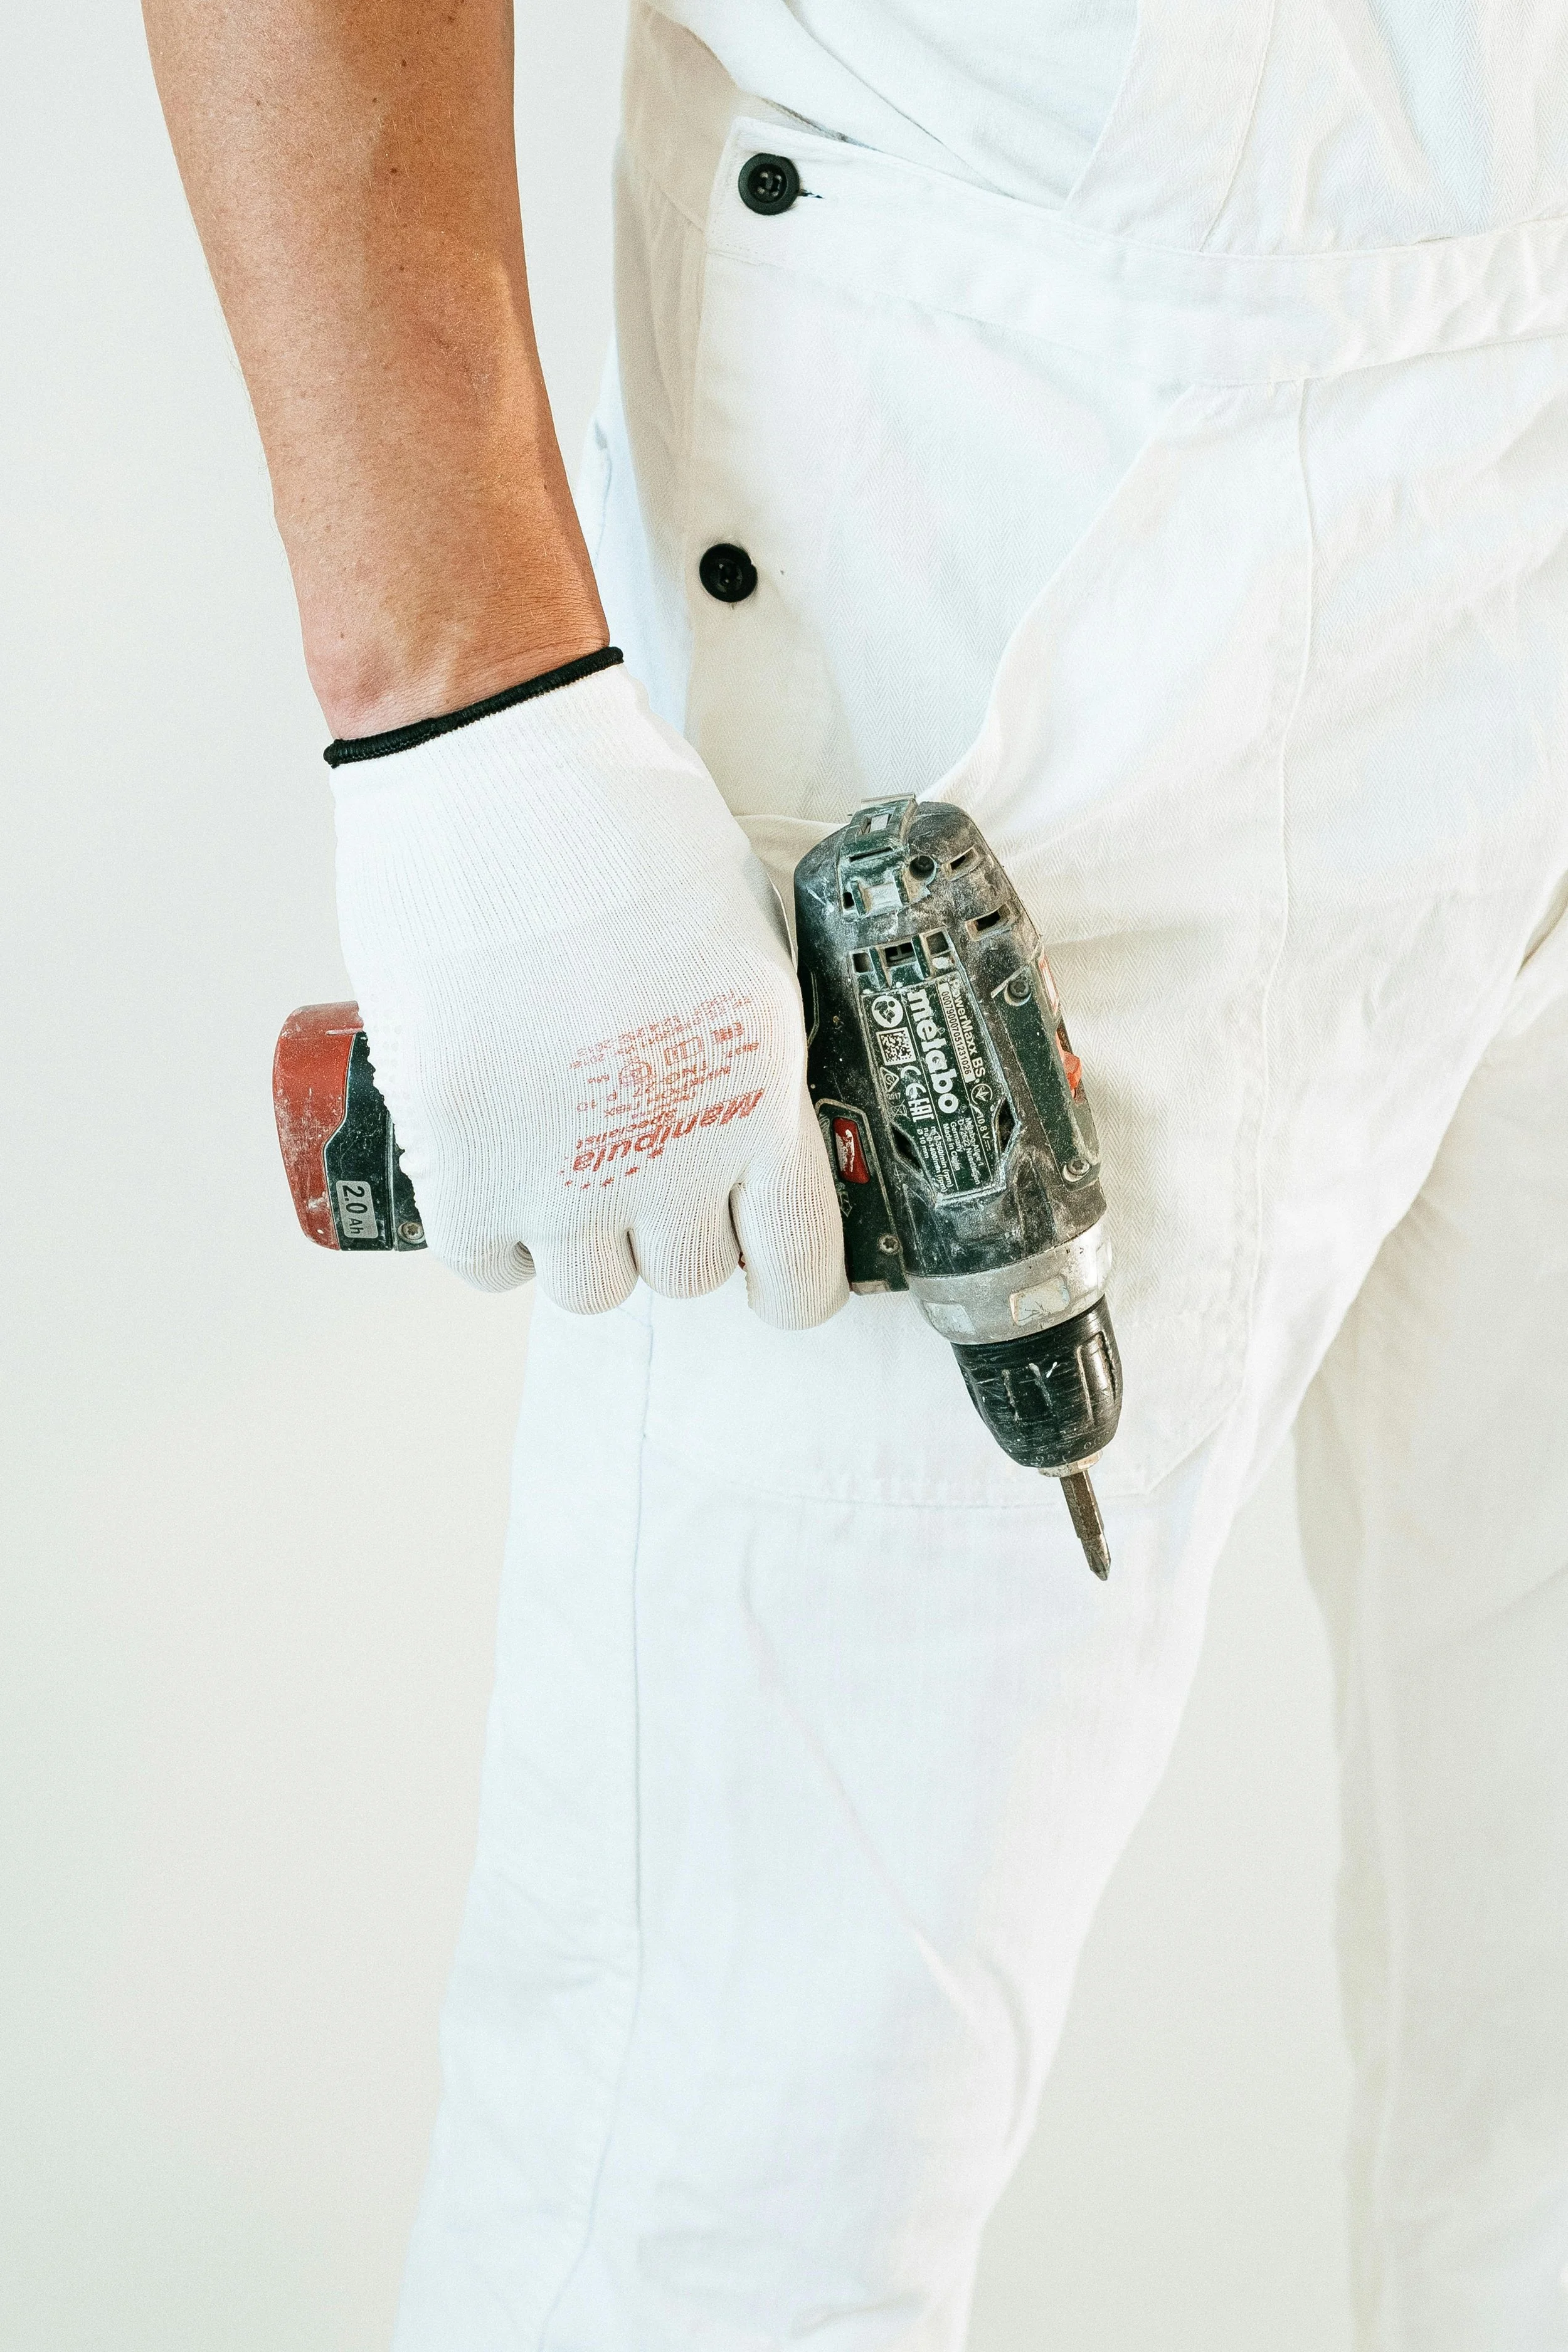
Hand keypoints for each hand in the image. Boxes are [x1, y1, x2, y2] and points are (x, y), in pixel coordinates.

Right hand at [330, 665, 848, 1326]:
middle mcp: (671, 1149)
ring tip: (561, 1161)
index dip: (789, 1285)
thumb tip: (742, 1116)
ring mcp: (560, 1166)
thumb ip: (749, 1052)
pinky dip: (493, 1233)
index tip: (773, 1275)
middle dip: (672, 1234)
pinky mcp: (460, 1155)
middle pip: (688, 1277)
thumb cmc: (623, 825)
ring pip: (587, 1287)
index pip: (799, 1265)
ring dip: (581, 1241)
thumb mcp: (744, 940)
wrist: (495, 769)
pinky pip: (487, 1262)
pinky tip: (495, 1168)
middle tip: (644, 1168)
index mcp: (759, 1092)